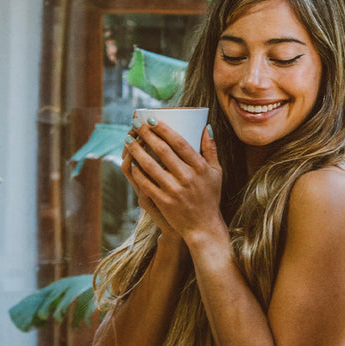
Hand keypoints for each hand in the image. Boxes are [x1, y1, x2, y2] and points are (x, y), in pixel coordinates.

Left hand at [121, 116, 223, 241]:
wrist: (203, 227)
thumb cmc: (210, 197)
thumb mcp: (216, 172)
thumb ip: (211, 149)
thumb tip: (207, 127)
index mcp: (200, 167)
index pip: (179, 142)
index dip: (163, 129)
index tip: (151, 118)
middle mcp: (187, 177)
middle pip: (162, 150)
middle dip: (146, 134)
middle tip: (135, 123)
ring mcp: (174, 190)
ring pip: (150, 165)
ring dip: (136, 150)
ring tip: (128, 139)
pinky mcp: (163, 201)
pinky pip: (145, 183)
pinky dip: (136, 172)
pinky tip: (130, 162)